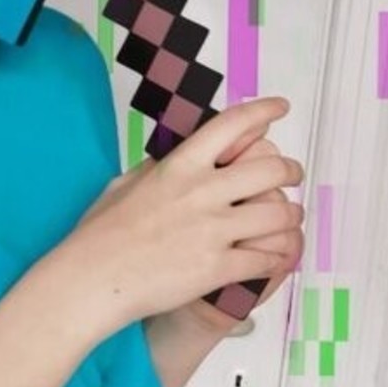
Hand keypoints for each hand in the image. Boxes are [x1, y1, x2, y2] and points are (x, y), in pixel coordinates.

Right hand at [62, 97, 304, 337]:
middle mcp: (202, 192)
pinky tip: (274, 255)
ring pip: (279, 214)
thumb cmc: (101, 234)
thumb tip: (175, 157)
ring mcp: (213, 230)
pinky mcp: (219, 267)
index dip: (263, 111)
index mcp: (180, 165)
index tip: (280, 108)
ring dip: (291, 215)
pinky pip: (267, 257)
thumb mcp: (126, 183)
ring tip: (289, 217)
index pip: (232, 125)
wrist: (94, 278)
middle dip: (290, 170)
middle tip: (292, 174)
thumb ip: (158, 168)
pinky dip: (277, 256)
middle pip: (270, 168)